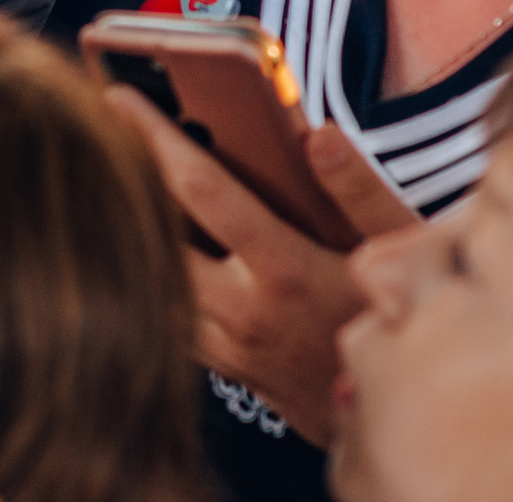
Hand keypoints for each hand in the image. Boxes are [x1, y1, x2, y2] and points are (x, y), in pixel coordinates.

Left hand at [110, 85, 421, 444]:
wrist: (415, 417)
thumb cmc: (404, 319)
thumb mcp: (401, 248)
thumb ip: (358, 189)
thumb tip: (317, 135)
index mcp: (287, 271)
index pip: (202, 190)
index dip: (155, 135)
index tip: (120, 94)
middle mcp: (247, 312)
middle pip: (155, 236)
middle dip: (123, 179)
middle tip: (98, 131)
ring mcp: (232, 347)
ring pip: (152, 280)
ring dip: (133, 228)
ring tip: (117, 176)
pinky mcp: (228, 367)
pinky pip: (169, 314)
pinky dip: (153, 272)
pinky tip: (156, 240)